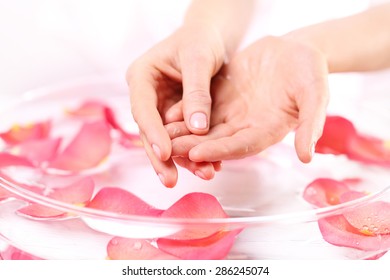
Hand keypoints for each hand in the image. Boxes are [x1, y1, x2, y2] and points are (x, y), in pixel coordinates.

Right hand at [126, 23, 225, 186]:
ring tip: (202, 175)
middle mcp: (147, 96)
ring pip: (168, 138)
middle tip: (170, 181)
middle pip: (150, 130)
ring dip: (183, 158)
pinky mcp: (176, 115)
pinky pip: (183, 136)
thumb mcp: (198, 59)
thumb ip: (196, 92)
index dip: (153, 133)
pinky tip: (208, 165)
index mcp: (141, 77)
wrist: (209, 37)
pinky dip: (195, 150)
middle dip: (162, 157)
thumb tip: (197, 129)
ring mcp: (161, 107)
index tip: (165, 154)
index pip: (143, 109)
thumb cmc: (200, 39)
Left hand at [169, 35, 328, 163]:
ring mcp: (233, 113)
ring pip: (204, 128)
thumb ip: (310, 123)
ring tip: (160, 135)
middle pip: (217, 142)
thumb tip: (307, 157)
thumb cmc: (310, 71)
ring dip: (183, 133)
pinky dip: (184, 113)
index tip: (197, 153)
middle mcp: (247, 127)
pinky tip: (165, 114)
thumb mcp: (315, 93)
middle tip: (169, 150)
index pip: (240, 146)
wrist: (296, 49)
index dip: (219, 150)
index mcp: (268, 130)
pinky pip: (200, 109)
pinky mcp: (223, 98)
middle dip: (193, 147)